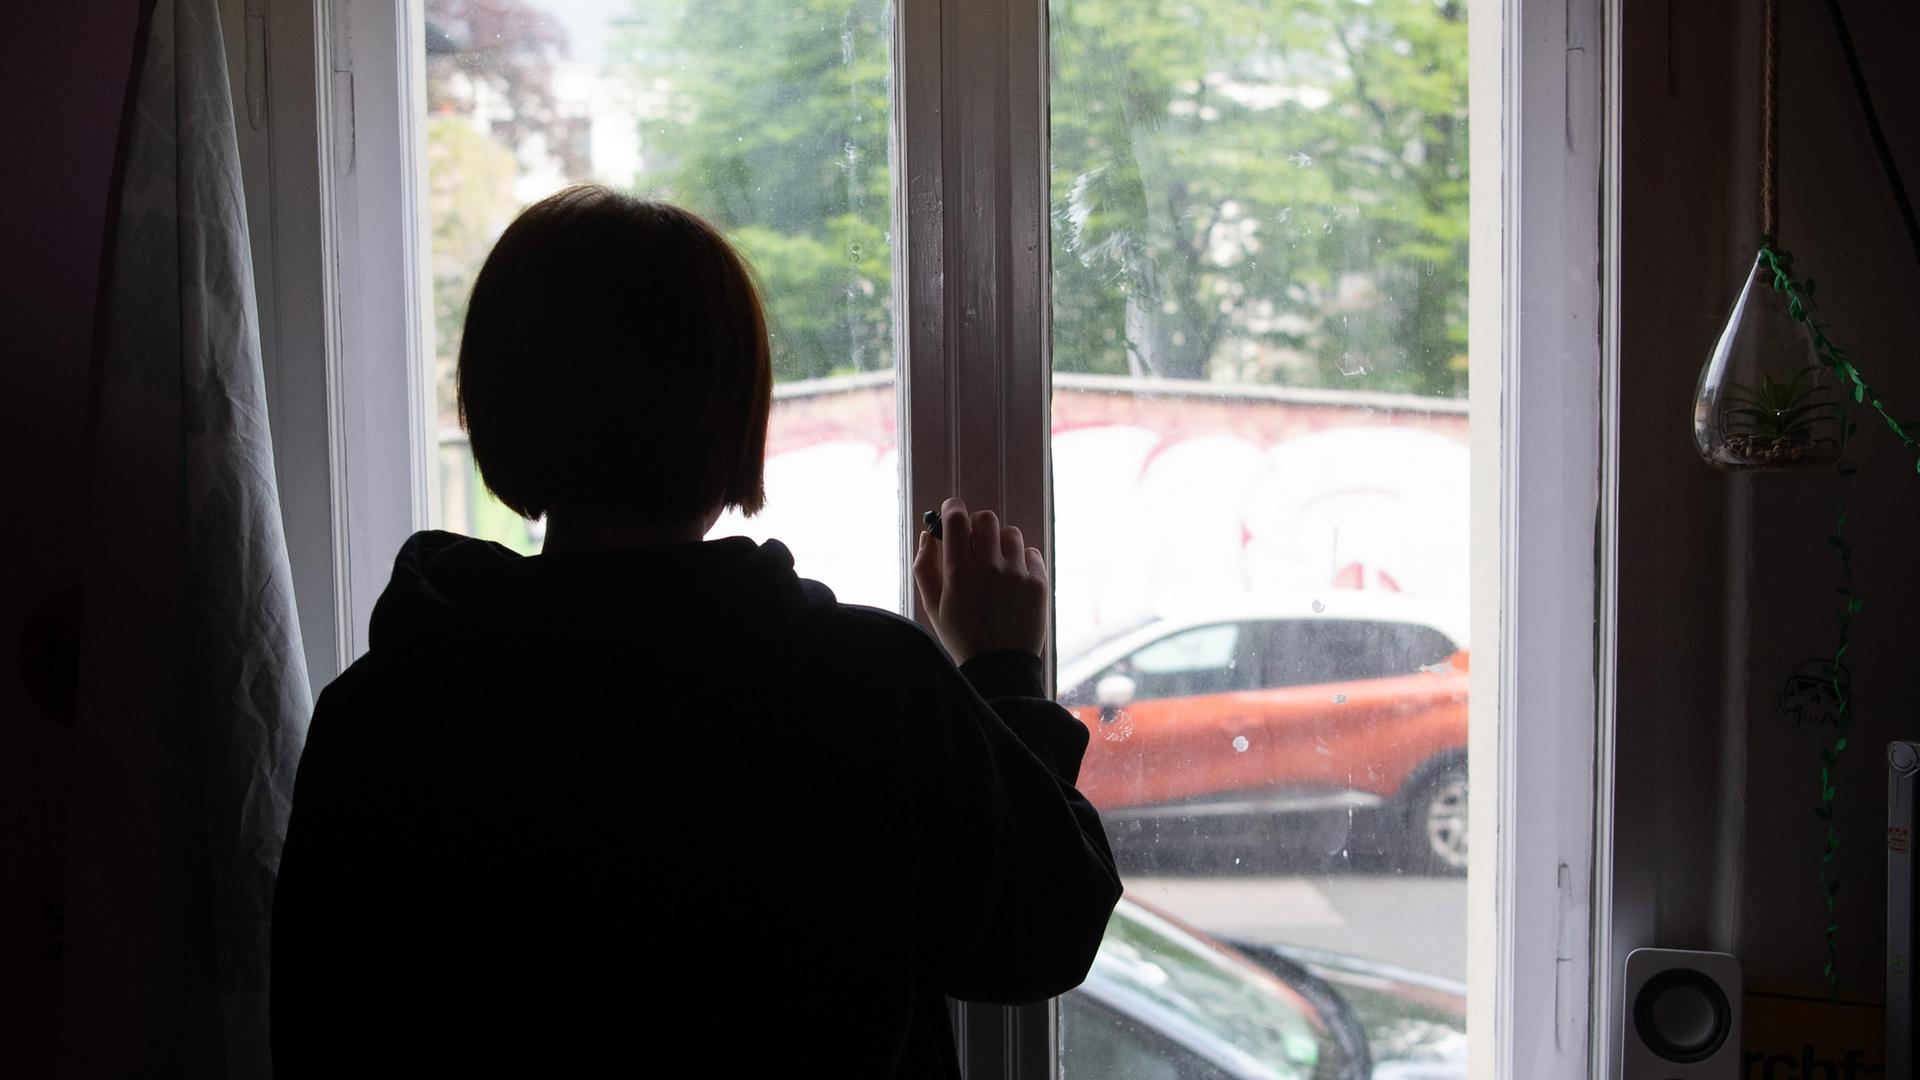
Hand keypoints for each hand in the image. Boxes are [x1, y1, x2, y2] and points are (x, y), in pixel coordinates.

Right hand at [912, 496, 1049, 664]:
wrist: (999, 667)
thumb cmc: (962, 636)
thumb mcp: (932, 605)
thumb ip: (925, 566)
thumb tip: (928, 535)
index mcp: (959, 572)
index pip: (957, 518)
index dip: (953, 509)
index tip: (952, 513)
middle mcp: (990, 567)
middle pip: (986, 519)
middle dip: (977, 526)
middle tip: (975, 544)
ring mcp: (1017, 574)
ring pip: (1010, 533)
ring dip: (1000, 543)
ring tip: (996, 565)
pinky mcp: (1038, 583)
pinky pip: (1031, 553)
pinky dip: (1021, 560)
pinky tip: (1012, 580)